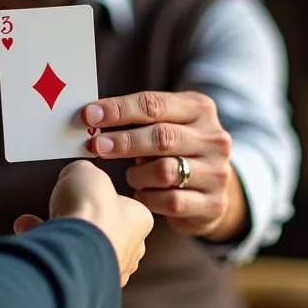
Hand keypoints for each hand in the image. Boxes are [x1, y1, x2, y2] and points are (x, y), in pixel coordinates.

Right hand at [12, 160, 153, 285]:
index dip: (98, 196)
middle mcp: (129, 250)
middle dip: (78, 221)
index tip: (82, 191)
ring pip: (82, 250)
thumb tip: (75, 173)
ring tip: (38, 224)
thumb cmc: (92, 214)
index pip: (123, 205)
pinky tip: (32, 236)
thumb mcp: (84, 172)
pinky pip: (65, 264)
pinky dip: (48, 252)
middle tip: (61, 209)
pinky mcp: (86, 284)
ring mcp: (108, 271)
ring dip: (60, 237)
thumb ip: (81, 173)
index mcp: (140, 221)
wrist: (75, 249)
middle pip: (101, 230)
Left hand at [82, 91, 247, 240]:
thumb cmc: (176, 151)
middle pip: (161, 136)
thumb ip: (138, 120)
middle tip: (96, 146)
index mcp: (200, 109)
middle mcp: (214, 138)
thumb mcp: (166, 125)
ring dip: (138, 174)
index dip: (119, 109)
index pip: (154, 104)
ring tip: (132, 176)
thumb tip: (92, 117)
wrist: (211, 191)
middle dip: (124, 141)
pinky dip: (148, 198)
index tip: (90, 115)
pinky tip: (143, 195)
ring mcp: (217, 172)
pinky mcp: (214, 202)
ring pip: (165, 171)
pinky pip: (171, 201)